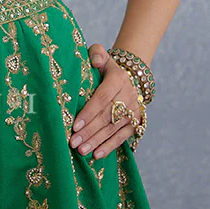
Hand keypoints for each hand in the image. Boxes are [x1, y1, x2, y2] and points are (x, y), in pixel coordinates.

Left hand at [69, 43, 142, 159]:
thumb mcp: (100, 54)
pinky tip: (96, 155)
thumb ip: (96, 53)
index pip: (103, 97)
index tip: (74, 124)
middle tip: (73, 142)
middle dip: (89, 131)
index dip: (89, 112)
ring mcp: (133, 110)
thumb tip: (94, 61)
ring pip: (113, 129)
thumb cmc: (105, 67)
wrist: (128, 76)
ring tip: (81, 151)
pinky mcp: (136, 123)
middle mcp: (129, 95)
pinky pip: (122, 137)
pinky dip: (109, 147)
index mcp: (118, 78)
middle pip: (107, 116)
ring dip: (96, 141)